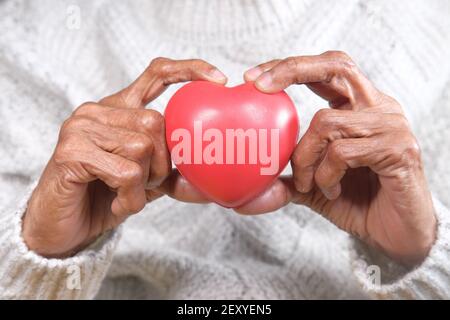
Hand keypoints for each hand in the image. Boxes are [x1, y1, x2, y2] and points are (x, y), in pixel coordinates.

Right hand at [23, 58, 223, 257]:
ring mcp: (81, 127)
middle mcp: (98, 110)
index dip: (189, 70)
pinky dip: (129, 198)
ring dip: (143, 184)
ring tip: (124, 195)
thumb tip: (206, 155)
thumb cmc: (106, 197)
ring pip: (141, 147)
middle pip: (155, 122)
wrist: (65, 228)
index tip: (219, 79)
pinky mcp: (71, 151)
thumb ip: (169, 159)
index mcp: (119, 109)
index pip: (156, 74)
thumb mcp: (146, 176)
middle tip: (143, 185)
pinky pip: (126, 173)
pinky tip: (114, 203)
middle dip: (160, 164)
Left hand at [239, 51, 436, 265]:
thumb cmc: (358, 203)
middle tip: (258, 87)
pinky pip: (342, 152)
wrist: (396, 234)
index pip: (326, 68)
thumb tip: (249, 187)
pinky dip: (325, 176)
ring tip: (307, 184)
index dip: (289, 66)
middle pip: (335, 65)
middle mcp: (378, 107)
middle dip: (291, 69)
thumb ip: (287, 176)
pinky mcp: (399, 149)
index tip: (251, 78)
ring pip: (326, 121)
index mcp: (359, 106)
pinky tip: (331, 191)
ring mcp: (390, 125)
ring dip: (304, 158)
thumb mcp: (314, 186)